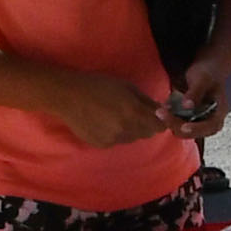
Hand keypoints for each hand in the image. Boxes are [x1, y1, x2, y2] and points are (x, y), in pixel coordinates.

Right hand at [46, 69, 171, 148]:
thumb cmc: (99, 85)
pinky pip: (117, 141)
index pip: (160, 126)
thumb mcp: (127, 87)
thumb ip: (146, 101)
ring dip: (130, 129)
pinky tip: (103, 122)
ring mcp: (114, 140)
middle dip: (145, 124)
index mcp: (134, 112)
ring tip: (115, 116)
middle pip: (147, 133)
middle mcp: (126, 129)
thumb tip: (162, 111)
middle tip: (133, 112)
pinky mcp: (102, 145)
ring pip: (132, 138)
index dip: (160, 121)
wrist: (68, 96)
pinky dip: (115, 134)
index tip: (156, 116)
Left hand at [167, 45, 230, 136]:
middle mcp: (211, 121)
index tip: (183, 126)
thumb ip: (195, 93)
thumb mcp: (202, 79)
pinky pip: (178, 124)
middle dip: (177, 125)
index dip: (197, 129)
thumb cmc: (207, 72)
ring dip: (171, 123)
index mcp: (219, 112)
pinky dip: (170, 119)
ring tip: (159, 111)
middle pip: (196, 132)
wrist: (205, 70)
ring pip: (185, 131)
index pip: (211, 126)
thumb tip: (187, 106)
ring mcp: (200, 121)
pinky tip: (161, 110)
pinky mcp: (189, 119)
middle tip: (160, 113)